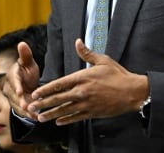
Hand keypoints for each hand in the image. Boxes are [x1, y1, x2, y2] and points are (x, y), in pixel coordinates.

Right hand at [1, 41, 40, 118]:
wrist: (27, 80)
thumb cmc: (27, 69)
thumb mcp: (28, 62)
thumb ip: (25, 55)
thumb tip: (22, 43)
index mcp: (12, 74)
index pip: (14, 80)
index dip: (17, 86)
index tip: (21, 91)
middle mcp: (10, 87)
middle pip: (15, 95)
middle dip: (21, 102)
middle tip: (27, 106)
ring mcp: (12, 97)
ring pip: (18, 105)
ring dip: (25, 110)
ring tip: (33, 114)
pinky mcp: (17, 104)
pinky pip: (22, 110)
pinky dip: (28, 114)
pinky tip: (36, 118)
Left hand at [27, 39, 148, 125]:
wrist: (132, 92)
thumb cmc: (118, 75)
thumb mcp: (103, 60)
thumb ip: (87, 53)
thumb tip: (78, 42)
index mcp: (82, 78)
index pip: (59, 84)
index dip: (45, 89)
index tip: (36, 93)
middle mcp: (82, 92)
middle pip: (58, 99)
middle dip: (43, 104)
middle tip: (31, 107)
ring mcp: (86, 104)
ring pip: (64, 110)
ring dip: (51, 114)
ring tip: (40, 118)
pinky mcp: (92, 112)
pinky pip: (76, 117)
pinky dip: (66, 120)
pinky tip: (58, 122)